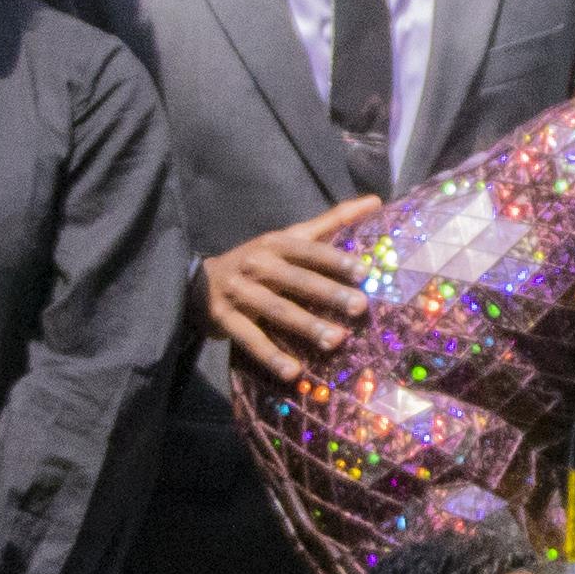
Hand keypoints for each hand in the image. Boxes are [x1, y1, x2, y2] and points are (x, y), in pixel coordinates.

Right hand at [201, 197, 383, 378]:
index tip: (363, 271)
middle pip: (297, 279)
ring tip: (335, 341)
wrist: (198, 283)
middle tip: (359, 306)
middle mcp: (258, 264)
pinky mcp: (225, 319)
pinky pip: (250, 339)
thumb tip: (376, 201)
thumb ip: (331, 222)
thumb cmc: (258, 261)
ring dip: (306, 326)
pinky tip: (293, 372)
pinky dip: (271, 356)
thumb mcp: (288, 238)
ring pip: (276, 309)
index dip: (335, 259)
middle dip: (328, 292)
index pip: (309, 250)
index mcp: (276, 244)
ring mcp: (240, 292)